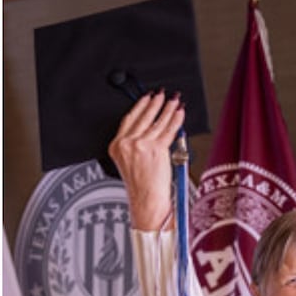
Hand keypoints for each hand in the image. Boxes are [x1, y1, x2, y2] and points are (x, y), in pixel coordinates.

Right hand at [107, 90, 185, 229]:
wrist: (146, 201)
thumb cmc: (140, 187)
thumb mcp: (129, 163)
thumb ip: (136, 145)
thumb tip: (154, 127)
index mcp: (116, 146)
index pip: (129, 120)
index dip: (139, 106)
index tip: (146, 98)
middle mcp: (127, 144)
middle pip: (143, 116)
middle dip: (155, 103)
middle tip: (162, 94)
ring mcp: (141, 145)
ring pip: (157, 121)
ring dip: (167, 108)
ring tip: (174, 100)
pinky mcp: (156, 148)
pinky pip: (169, 129)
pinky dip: (176, 119)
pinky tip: (179, 112)